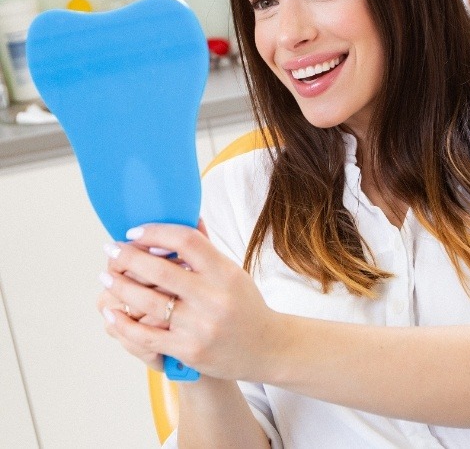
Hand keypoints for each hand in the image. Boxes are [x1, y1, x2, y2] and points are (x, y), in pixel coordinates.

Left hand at [98, 222, 281, 380]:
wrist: (266, 347)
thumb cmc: (245, 304)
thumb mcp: (232, 272)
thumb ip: (206, 248)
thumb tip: (186, 215)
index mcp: (224, 272)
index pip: (187, 240)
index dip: (156, 232)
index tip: (134, 232)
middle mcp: (213, 297)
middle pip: (160, 271)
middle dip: (127, 257)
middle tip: (110, 249)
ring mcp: (199, 326)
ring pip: (147, 303)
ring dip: (119, 287)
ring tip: (106, 277)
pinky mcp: (188, 351)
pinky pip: (146, 337)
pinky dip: (124, 324)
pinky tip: (112, 313)